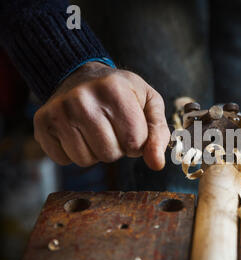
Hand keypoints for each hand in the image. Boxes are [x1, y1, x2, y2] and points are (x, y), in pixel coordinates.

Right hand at [34, 62, 169, 169]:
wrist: (82, 76)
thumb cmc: (121, 92)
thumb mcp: (149, 103)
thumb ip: (159, 133)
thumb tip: (157, 164)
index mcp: (114, 90)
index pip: (134, 142)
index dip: (137, 142)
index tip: (131, 127)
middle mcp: (83, 98)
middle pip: (110, 154)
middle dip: (117, 147)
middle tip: (112, 128)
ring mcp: (59, 111)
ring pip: (86, 160)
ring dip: (96, 152)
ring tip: (96, 130)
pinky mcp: (42, 123)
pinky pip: (64, 160)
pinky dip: (74, 153)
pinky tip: (78, 133)